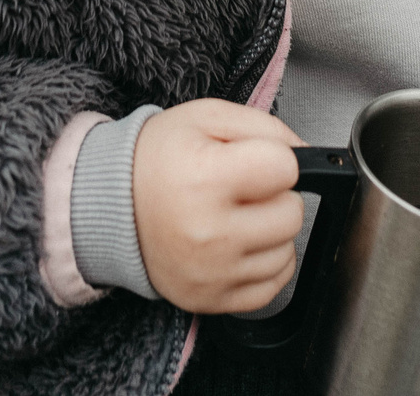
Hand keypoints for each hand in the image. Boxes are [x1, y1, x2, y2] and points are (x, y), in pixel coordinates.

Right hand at [133, 99, 305, 313]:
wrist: (110, 205)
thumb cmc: (158, 158)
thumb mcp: (206, 117)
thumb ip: (266, 128)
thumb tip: (308, 155)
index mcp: (206, 179)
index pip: (287, 168)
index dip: (275, 158)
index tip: (252, 160)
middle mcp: (210, 233)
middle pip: (292, 213)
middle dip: (275, 196)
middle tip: (242, 189)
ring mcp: (211, 273)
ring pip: (287, 252)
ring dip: (270, 231)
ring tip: (236, 216)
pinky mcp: (211, 301)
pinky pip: (272, 287)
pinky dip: (264, 264)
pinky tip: (239, 245)